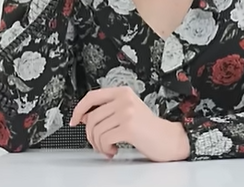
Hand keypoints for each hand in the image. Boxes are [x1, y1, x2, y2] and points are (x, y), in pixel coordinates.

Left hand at [70, 87, 190, 161]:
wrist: (170, 139)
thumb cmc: (148, 129)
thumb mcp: (127, 113)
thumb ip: (108, 111)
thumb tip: (83, 117)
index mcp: (123, 92)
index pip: (92, 96)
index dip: (79, 109)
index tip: (74, 121)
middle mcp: (124, 99)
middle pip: (91, 117)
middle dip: (90, 135)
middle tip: (98, 144)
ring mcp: (126, 112)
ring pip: (96, 130)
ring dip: (99, 144)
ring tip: (108, 148)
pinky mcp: (129, 126)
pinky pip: (104, 138)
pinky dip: (105, 148)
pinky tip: (114, 150)